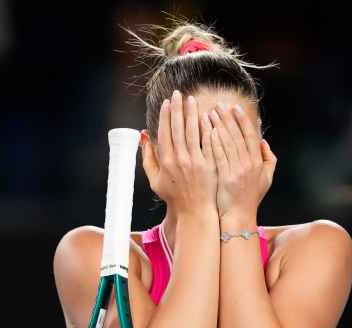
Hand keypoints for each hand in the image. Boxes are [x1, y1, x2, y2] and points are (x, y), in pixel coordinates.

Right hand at [140, 90, 217, 217]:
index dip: (165, 115)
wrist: (194, 210)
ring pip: (192, 131)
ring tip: (191, 99)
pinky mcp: (209, 164)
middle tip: (178, 93)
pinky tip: (207, 115)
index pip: (164, 132)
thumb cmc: (173, 195)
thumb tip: (142, 136)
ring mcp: (195, 161)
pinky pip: (207, 142)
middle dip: (177, 108)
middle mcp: (179, 159)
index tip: (166, 102)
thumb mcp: (154, 178)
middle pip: (177, 128)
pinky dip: (206, 127)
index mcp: (165, 161)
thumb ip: (147, 157)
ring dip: (191, 113)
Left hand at [208, 103, 276, 218]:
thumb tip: (264, 141)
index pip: (250, 135)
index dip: (243, 120)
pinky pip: (220, 156)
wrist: (239, 216)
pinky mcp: (226, 177)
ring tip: (210, 113)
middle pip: (238, 135)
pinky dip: (214, 142)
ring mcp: (237, 170)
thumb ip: (269, 158)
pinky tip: (207, 131)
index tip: (234, 108)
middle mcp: (249, 164)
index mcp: (258, 162)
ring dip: (219, 126)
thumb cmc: (250, 198)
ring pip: (228, 143)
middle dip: (228, 118)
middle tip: (219, 105)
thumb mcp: (266, 178)